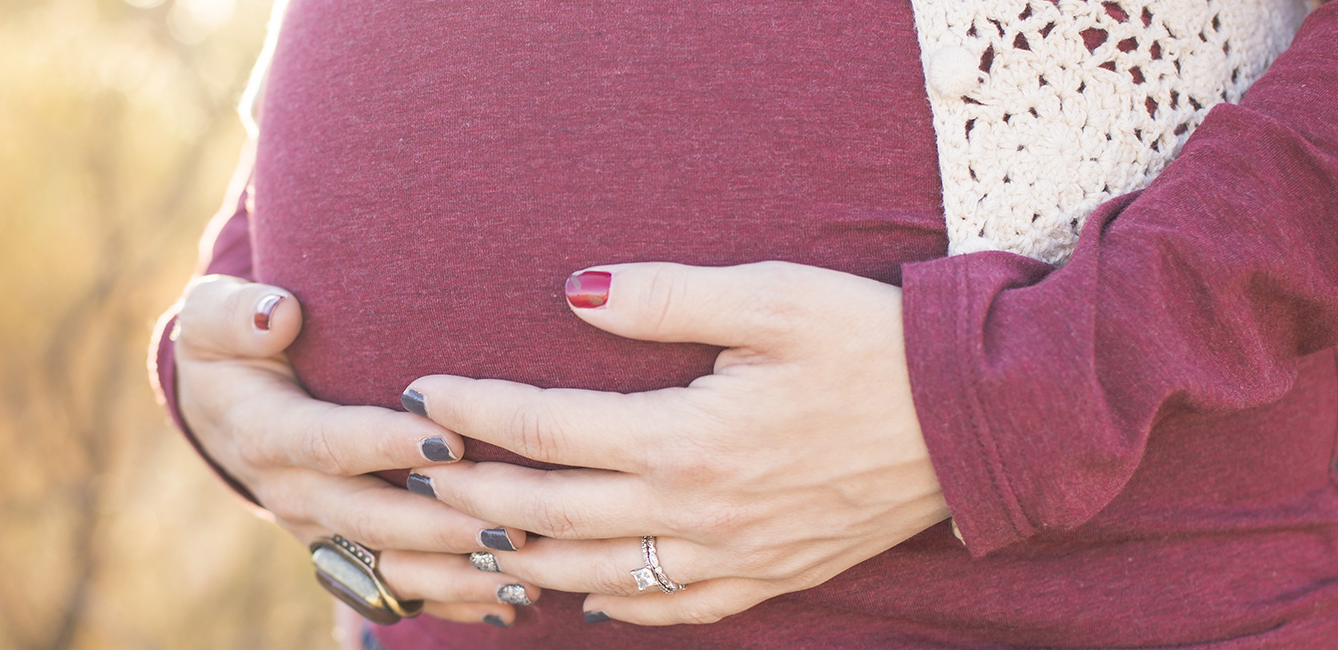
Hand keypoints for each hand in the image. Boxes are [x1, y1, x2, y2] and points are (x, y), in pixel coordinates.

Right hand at [173, 274, 541, 624]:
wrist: (220, 411)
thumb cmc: (232, 349)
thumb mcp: (214, 318)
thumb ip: (236, 314)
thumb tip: (277, 313)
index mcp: (265, 434)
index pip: (328, 442)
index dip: (384, 443)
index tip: (447, 437)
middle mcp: (292, 492)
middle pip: (369, 516)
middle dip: (440, 524)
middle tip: (511, 520)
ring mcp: (320, 530)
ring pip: (388, 565)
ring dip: (455, 572)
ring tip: (524, 570)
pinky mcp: (343, 553)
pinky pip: (396, 589)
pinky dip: (452, 599)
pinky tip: (509, 600)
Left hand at [403, 262, 950, 624]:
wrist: (981, 420)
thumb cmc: (874, 344)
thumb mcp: (771, 296)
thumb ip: (663, 298)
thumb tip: (574, 291)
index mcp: (686, 438)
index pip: (545, 430)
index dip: (472, 412)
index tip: (421, 391)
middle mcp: (697, 511)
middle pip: (549, 515)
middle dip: (467, 494)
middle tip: (409, 475)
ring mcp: (733, 556)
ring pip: (596, 577)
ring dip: (521, 560)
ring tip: (462, 541)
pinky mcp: (771, 576)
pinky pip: (674, 611)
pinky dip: (615, 609)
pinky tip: (579, 599)